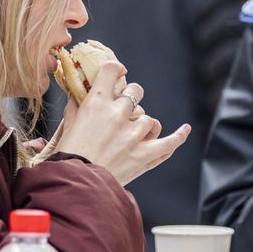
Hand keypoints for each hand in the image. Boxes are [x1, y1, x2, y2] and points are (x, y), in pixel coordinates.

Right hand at [54, 60, 189, 185]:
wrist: (75, 182)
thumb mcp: (68, 123)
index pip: (111, 70)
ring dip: (143, 125)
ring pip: (149, 119)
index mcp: (96, 103)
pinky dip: (178, 136)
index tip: (118, 72)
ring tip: (132, 135)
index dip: (115, 69)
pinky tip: (185, 129)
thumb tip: (80, 90)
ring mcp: (133, 135)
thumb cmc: (68, 153)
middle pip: (135, 92)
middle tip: (124, 109)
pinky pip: (168, 143)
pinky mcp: (143, 155)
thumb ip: (76, 104)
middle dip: (131, 97)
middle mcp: (117, 114)